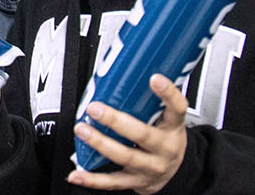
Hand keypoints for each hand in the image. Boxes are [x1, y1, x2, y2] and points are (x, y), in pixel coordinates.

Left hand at [68, 75, 188, 193]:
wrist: (174, 172)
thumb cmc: (165, 139)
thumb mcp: (166, 119)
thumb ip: (151, 101)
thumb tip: (126, 72)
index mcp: (173, 127)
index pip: (177, 108)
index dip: (168, 93)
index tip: (154, 78)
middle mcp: (165, 149)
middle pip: (142, 134)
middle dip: (116, 121)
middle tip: (95, 108)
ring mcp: (150, 167)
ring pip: (125, 157)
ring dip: (100, 143)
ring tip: (82, 130)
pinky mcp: (136, 182)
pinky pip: (112, 182)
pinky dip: (92, 179)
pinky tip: (76, 174)